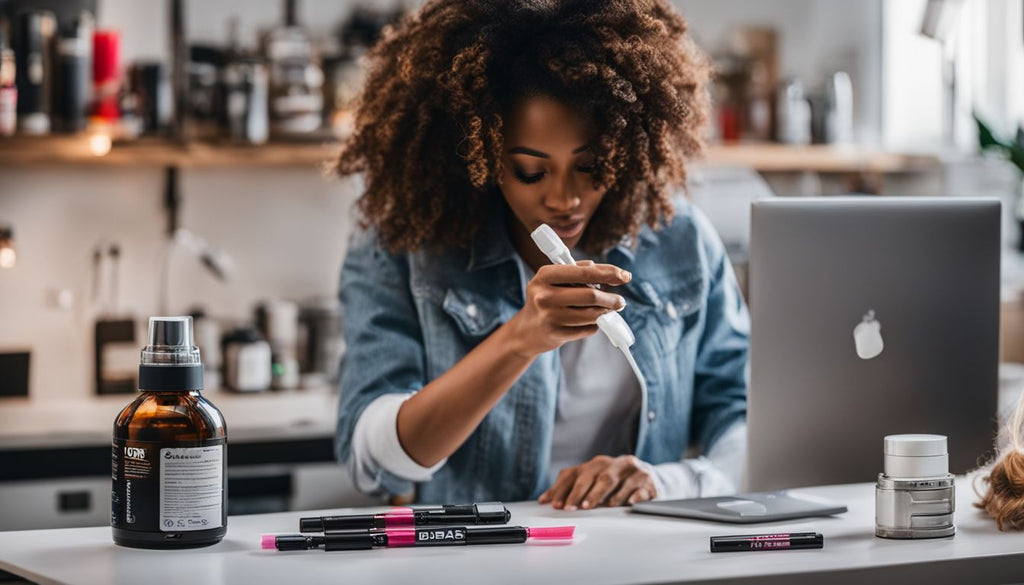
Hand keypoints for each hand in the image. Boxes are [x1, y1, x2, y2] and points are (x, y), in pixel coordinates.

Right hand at [504, 261, 629, 357]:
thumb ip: (578, 271)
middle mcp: (544, 295)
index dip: (608, 273)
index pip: (584, 272)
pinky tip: (592, 321)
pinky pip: (587, 329)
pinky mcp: (556, 334)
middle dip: (611, 298)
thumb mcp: (553, 280)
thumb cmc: (546, 299)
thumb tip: (608, 271)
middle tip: (620, 301)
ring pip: (591, 314)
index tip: (625, 275)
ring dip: (605, 313)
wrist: (526, 330)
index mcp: (545, 275)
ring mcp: (550, 316)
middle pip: (590, 295)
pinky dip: (595, 325)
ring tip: (608, 310)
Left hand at [538, 455, 657, 509]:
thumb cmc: (616, 481)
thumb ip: (572, 488)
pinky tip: (626, 503)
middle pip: (594, 477)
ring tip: (590, 506)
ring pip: (613, 480)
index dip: (564, 489)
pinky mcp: (647, 481)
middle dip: (580, 493)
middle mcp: (613, 464)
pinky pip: (638, 488)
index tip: (556, 504)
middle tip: (571, 507)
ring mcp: (631, 471)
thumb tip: (546, 500)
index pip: (576, 474)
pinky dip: (630, 496)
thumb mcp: (594, 481)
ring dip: (600, 494)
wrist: (649, 477)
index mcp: (596, 464)